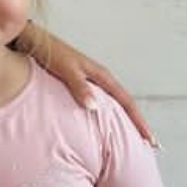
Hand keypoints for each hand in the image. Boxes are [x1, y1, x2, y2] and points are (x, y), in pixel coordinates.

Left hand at [25, 22, 156, 145]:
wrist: (35, 42)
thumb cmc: (51, 54)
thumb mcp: (67, 70)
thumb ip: (79, 87)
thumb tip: (94, 107)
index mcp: (102, 76)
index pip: (127, 102)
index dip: (139, 121)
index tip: (150, 139)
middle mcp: (101, 79)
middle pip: (126, 105)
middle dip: (137, 124)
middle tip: (149, 144)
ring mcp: (92, 82)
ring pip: (115, 105)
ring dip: (125, 121)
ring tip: (132, 139)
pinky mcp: (81, 85)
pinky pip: (102, 103)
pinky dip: (108, 116)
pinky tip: (105, 126)